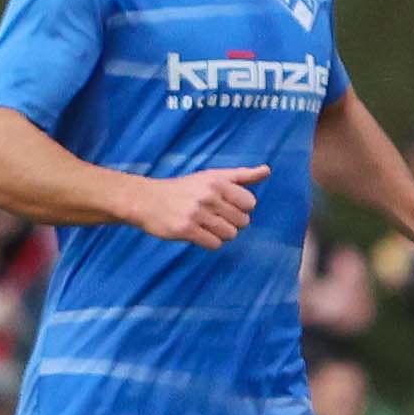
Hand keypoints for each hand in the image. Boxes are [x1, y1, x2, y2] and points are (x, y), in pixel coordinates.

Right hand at [132, 166, 267, 247]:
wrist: (146, 200)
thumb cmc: (182, 189)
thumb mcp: (212, 176)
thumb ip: (241, 175)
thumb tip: (267, 170)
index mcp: (217, 181)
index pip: (250, 203)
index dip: (240, 208)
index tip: (225, 206)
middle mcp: (208, 196)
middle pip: (242, 221)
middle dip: (231, 222)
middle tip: (214, 217)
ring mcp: (197, 214)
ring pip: (230, 234)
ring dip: (221, 234)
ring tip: (207, 226)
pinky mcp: (186, 230)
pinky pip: (214, 244)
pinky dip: (210, 242)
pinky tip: (199, 234)